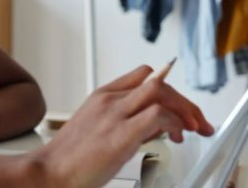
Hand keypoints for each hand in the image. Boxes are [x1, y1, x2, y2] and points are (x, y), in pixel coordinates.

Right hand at [28, 65, 213, 187]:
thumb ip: (125, 122)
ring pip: (161, 91)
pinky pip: (158, 115)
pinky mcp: (121, 134)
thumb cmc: (71, 158)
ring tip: (193, 129)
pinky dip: (174, 123)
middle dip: (185, 102)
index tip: (181, 108)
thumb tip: (156, 127)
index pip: (143, 75)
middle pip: (158, 82)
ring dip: (185, 109)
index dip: (168, 88)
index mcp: (102, 96)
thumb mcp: (98, 130)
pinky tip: (175, 136)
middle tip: (198, 122)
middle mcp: (109, 100)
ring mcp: (114, 114)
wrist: (50, 171)